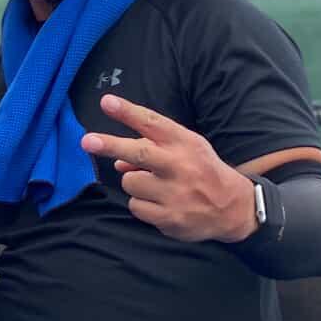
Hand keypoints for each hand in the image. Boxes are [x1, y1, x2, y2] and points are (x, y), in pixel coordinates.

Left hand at [81, 94, 256, 243]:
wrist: (234, 208)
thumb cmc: (202, 171)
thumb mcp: (186, 148)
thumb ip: (153, 147)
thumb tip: (117, 162)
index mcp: (184, 143)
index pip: (153, 123)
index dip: (128, 112)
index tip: (106, 102)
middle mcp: (180, 166)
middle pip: (138, 152)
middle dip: (110, 145)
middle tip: (87, 141)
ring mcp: (175, 193)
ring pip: (130, 182)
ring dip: (134, 183)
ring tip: (156, 187)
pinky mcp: (169, 218)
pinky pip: (136, 206)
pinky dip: (142, 205)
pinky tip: (161, 204)